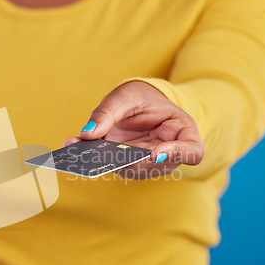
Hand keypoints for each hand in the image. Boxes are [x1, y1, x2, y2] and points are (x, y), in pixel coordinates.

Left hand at [64, 81, 203, 179]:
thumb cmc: (142, 98)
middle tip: (104, 155)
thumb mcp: (127, 95)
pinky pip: (110, 165)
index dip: (177, 154)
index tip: (157, 152)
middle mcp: (167, 153)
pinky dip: (92, 157)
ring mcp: (146, 163)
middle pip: (153, 165)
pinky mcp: (125, 165)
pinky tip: (72, 145)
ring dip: (104, 160)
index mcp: (182, 132)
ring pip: (128, 168)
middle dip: (127, 160)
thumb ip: (110, 112)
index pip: (192, 151)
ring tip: (78, 146)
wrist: (137, 104)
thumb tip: (87, 134)